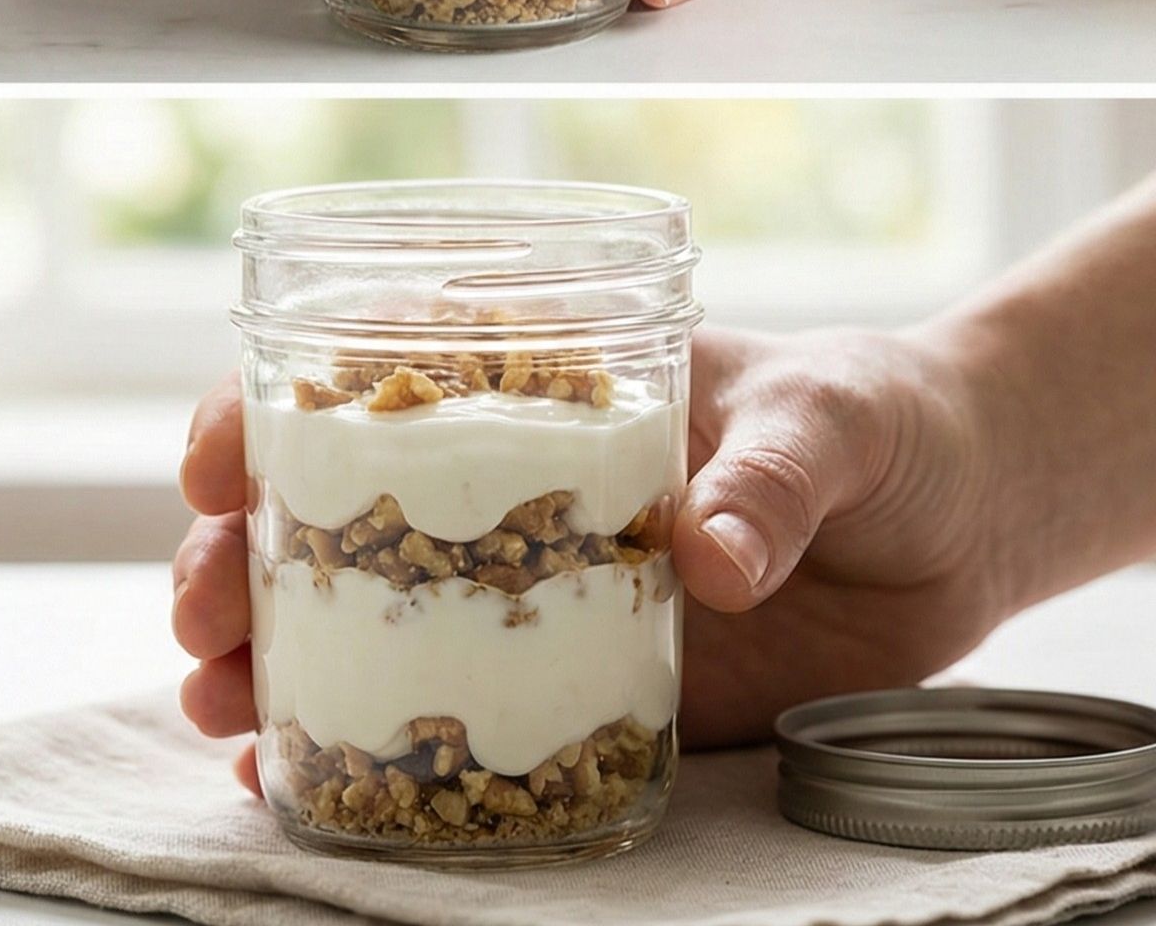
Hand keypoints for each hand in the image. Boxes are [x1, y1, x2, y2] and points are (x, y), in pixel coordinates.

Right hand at [169, 323, 1007, 780]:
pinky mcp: (585, 689)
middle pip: (333, 503)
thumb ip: (771, 477)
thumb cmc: (873, 417)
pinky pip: (458, 726)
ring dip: (271, 653)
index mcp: (547, 377)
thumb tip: (713, 555)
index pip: (375, 369)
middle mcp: (512, 482)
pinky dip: (366, 753)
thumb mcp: (827, 416)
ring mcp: (536, 590)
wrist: (956, 520)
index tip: (213, 457)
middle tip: (199, 612)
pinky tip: (296, 784)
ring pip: (364, 616)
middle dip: (235, 549)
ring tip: (217, 707)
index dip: (270, 403)